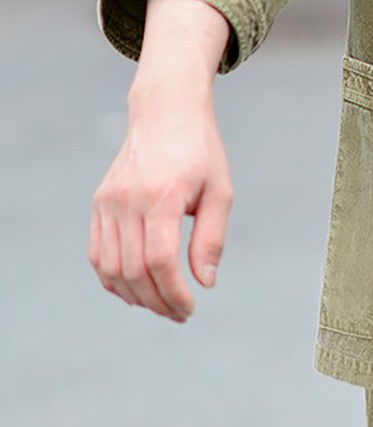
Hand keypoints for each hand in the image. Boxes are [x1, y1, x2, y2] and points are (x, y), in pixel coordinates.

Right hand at [88, 0, 233, 320]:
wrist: (165, 113)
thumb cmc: (200, 152)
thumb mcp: (220, 190)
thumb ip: (211, 238)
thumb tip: (204, 283)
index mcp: (162, 195)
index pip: (160, 260)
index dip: (174, 293)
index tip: (190, 308)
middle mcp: (128, 199)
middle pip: (134, 270)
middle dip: (157, 301)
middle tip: (179, 314)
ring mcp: (107, 202)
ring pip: (110, 268)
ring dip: (134, 296)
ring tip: (160, 304)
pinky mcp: (98, 204)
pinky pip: (97, 254)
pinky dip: (112, 279)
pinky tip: (135, 289)